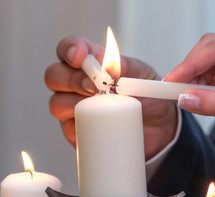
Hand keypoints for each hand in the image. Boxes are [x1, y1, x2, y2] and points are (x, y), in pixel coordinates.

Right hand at [45, 36, 176, 158]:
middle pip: (54, 75)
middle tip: (95, 87)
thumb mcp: (144, 76)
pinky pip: (68, 128)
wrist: (160, 128)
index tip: (80, 57)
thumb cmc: (149, 97)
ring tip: (97, 106)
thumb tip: (108, 65)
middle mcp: (77, 83)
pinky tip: (94, 123)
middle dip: (71, 79)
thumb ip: (127, 67)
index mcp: (93, 63)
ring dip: (72, 103)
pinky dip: (78, 124)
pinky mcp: (78, 131)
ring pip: (56, 103)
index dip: (70, 49)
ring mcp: (74, 108)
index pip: (70, 49)